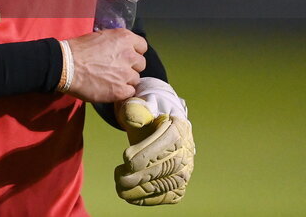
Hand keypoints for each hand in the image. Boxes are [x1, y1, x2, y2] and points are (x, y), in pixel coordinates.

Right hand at [63, 29, 146, 102]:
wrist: (67, 65)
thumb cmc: (79, 49)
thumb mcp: (101, 37)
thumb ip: (116, 43)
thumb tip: (120, 49)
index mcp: (125, 38)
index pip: (142, 46)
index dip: (135, 52)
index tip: (127, 56)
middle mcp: (129, 55)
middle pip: (141, 63)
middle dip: (131, 66)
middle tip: (118, 69)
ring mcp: (126, 74)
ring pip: (136, 79)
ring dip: (126, 80)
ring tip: (112, 80)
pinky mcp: (121, 90)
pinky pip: (130, 92)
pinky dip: (122, 92)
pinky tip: (112, 89)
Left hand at [114, 78, 194, 205]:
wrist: (158, 128)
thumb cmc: (145, 117)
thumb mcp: (139, 107)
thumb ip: (134, 109)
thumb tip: (133, 119)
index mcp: (179, 127)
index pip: (167, 144)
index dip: (146, 153)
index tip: (125, 157)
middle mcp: (187, 151)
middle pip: (166, 167)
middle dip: (140, 175)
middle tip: (119, 175)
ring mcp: (185, 170)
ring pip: (166, 184)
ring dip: (140, 189)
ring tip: (120, 186)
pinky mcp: (179, 186)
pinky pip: (166, 197)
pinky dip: (147, 199)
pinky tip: (128, 195)